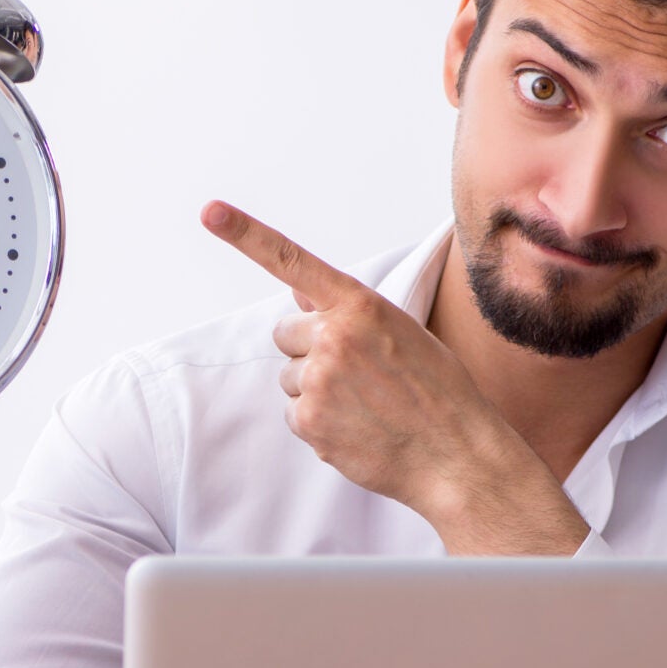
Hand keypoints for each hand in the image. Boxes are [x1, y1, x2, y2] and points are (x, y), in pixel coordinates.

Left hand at [201, 200, 588, 556]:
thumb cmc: (437, 390)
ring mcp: (318, 380)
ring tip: (364, 404)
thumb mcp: (401, 332)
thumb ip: (348, 312)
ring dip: (316, 389)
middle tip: (359, 374)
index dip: (246, 234)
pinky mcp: (309, 421)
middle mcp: (333, 336)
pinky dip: (319, 422)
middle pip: (286, 333)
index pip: (292, 262)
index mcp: (360, 305)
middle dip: (310, 350)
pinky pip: (294, 413)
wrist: (456, 455)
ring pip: (290, 376)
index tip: (210, 212)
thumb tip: (301, 297)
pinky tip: (357, 428)